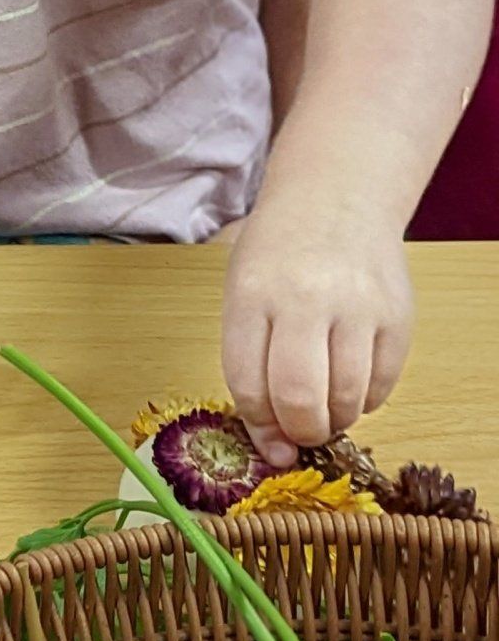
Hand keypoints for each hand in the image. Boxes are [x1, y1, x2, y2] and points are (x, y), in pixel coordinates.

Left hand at [222, 206, 412, 468]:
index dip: (258, 424)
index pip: (248, 382)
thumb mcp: (243, 292)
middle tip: (301, 432)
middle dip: (298, 432)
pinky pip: (382, 385)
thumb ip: (249, 362)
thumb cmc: (278, 254)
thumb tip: (273, 441)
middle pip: (299, 397)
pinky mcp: (396, 316)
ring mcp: (355, 306)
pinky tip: (351, 382)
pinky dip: (365, 401)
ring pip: (346, 398)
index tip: (268, 437)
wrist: (336, 199)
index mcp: (252, 294)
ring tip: (326, 406)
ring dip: (335, 420)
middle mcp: (304, 299)